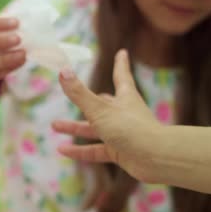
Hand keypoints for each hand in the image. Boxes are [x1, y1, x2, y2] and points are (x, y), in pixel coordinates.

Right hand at [52, 49, 161, 181]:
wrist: (156, 158)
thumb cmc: (131, 128)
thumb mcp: (99, 109)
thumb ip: (79, 94)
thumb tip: (63, 71)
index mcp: (125, 98)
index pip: (121, 76)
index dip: (120, 64)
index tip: (122, 53)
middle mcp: (123, 114)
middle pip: (101, 105)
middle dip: (84, 102)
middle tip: (70, 96)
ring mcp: (122, 134)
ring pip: (94, 129)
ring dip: (75, 128)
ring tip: (54, 126)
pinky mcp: (120, 152)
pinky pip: (96, 150)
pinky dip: (80, 151)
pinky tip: (62, 150)